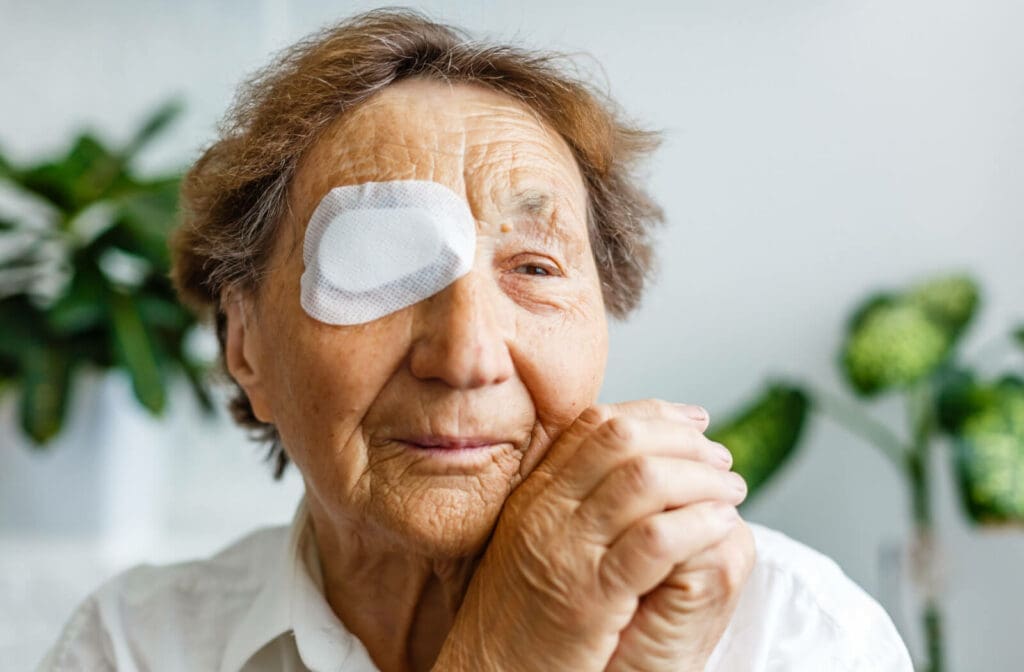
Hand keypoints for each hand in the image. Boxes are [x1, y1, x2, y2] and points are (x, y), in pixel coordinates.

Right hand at [433, 400, 746, 671]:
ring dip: (701, 479)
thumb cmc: (518, 619)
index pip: (596, 423)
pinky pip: (656, 541)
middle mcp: (545, 512)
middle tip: (721, 459)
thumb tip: (622, 469)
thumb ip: (567, 504)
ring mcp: (566, 550)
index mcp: (533, 495)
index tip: (694, 422)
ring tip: (730, 491)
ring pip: (645, 481)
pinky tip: (720, 524)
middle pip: (622, 439)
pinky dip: (697, 523)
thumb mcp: (531, 544)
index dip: (655, 415)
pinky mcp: (591, 596)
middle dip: (684, 441)